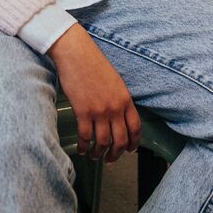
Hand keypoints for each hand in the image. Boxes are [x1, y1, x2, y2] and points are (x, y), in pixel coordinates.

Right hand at [48, 24, 140, 162]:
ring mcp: (99, 111)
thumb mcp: (114, 81)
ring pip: (102, 142)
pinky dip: (84, 146)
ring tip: (94, 156)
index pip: (136, 128)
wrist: (76, 53)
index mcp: (125, 99)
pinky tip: (82, 149)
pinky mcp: (82, 111)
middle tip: (110, 159)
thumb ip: (119, 99)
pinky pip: (85, 137)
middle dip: (116, 154)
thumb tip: (118, 116)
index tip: (130, 150)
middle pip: (120, 140)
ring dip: (98, 153)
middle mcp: (115, 107)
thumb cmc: (93, 63)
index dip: (133, 143)